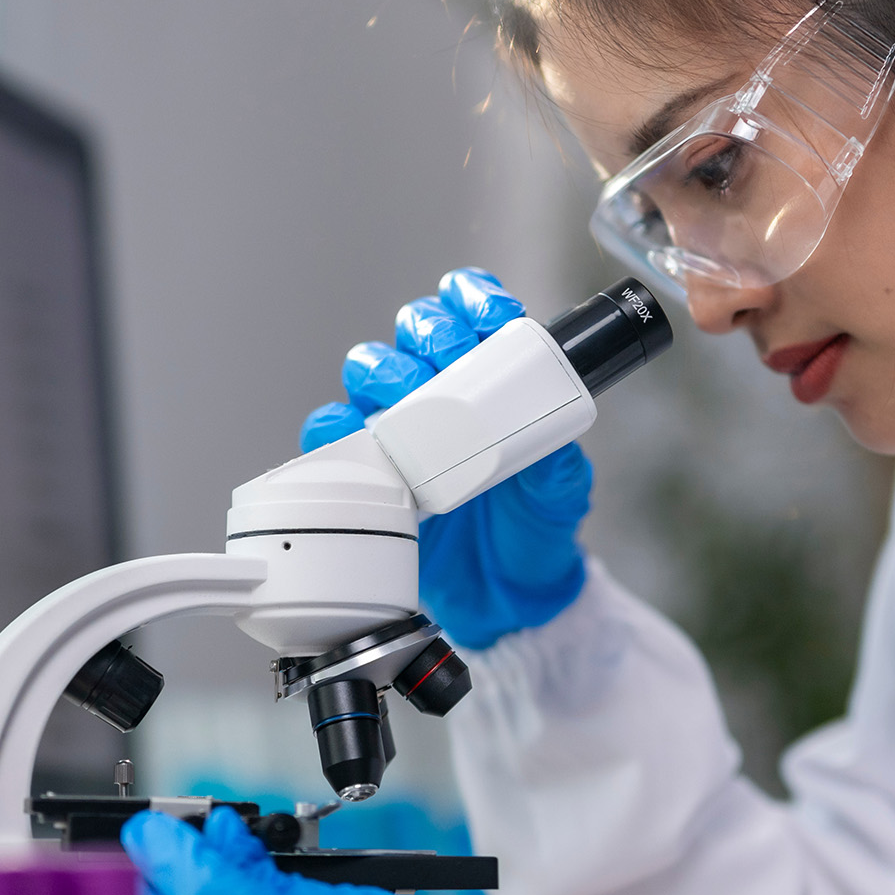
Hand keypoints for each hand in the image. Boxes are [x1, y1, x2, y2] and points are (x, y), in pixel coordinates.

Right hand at [300, 268, 591, 649]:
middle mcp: (439, 393)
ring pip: (370, 368)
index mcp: (490, 381)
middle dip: (429, 332)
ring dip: (383, 368)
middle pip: (415, 331)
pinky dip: (336, 424)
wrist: (505, 594)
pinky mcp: (367, 466)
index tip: (490, 315)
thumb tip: (549, 437)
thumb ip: (558, 462)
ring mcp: (399, 427)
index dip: (474, 300)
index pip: (473, 314)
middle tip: (449, 358)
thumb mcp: (561, 491)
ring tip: (407, 394)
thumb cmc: (533, 529)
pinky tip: (356, 430)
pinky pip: (333, 432)